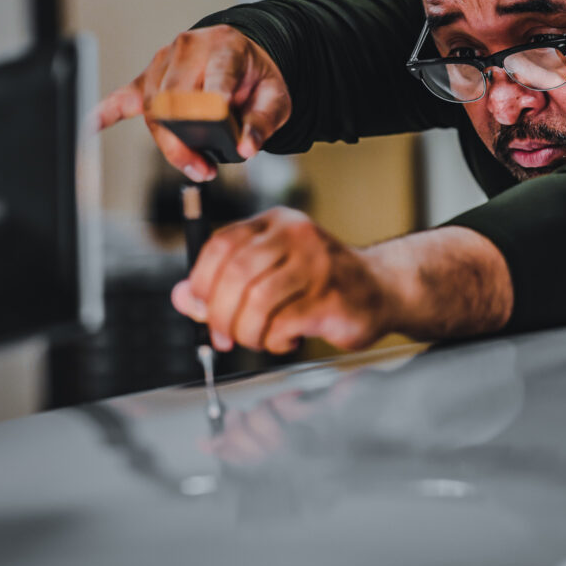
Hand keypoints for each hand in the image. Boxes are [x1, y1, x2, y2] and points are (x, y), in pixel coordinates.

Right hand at [94, 26, 290, 179]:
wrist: (245, 54)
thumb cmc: (257, 76)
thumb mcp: (276, 96)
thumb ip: (264, 121)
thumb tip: (246, 147)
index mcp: (224, 47)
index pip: (215, 74)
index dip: (214, 100)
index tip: (218, 121)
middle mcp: (189, 49)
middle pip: (175, 99)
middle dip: (186, 138)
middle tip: (204, 168)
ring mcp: (164, 62)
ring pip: (154, 108)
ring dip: (168, 143)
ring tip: (194, 166)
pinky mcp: (149, 78)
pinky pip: (123, 96)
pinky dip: (106, 111)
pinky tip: (90, 125)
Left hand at [171, 207, 394, 352]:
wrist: (382, 289)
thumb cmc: (320, 282)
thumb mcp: (269, 271)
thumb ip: (223, 282)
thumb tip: (183, 297)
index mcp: (276, 223)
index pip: (221, 244)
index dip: (200, 281)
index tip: (198, 307)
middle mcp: (296, 236)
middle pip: (235, 275)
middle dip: (220, 315)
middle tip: (223, 337)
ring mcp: (317, 265)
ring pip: (256, 303)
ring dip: (247, 333)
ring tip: (257, 339)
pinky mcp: (331, 298)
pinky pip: (283, 325)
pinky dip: (273, 342)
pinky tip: (284, 340)